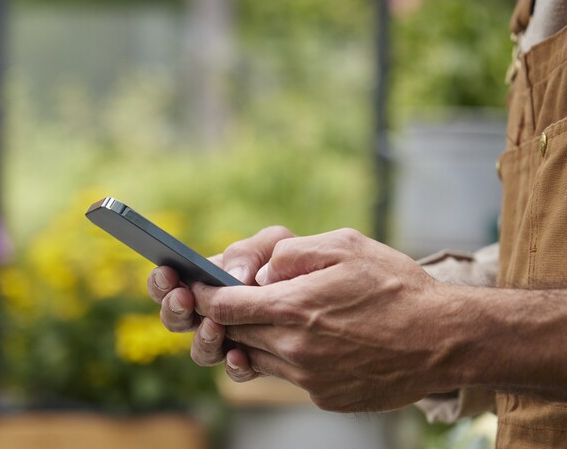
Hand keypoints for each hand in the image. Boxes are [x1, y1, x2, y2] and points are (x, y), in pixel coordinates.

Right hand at [147, 226, 293, 369]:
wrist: (325, 289)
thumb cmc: (288, 261)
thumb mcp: (271, 243)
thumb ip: (248, 251)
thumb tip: (233, 278)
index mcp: (203, 282)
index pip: (167, 283)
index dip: (160, 281)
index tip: (168, 273)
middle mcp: (208, 314)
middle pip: (174, 319)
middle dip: (174, 309)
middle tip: (184, 298)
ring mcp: (228, 340)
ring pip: (201, 351)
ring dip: (202, 339)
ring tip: (216, 326)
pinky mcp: (253, 360)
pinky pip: (236, 370)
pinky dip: (235, 364)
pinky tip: (241, 354)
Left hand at [192, 228, 457, 411]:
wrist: (445, 338)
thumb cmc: (396, 286)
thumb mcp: (344, 246)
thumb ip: (291, 253)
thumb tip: (257, 272)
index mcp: (294, 309)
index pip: (224, 306)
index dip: (204, 295)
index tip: (196, 286)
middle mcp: (294, 349)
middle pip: (234, 333)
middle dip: (223, 316)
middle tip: (221, 300)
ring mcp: (309, 378)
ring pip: (256, 357)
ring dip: (251, 338)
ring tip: (265, 317)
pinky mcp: (325, 396)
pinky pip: (288, 376)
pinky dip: (285, 358)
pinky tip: (307, 340)